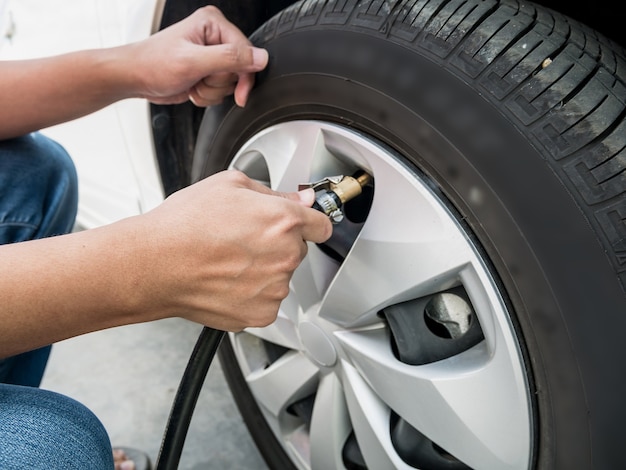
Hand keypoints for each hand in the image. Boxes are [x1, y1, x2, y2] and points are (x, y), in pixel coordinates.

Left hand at [128, 6, 268, 106]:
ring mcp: (211, 55)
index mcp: (213, 23)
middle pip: (240, 70)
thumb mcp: (193, 61)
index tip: (239, 93)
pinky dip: (207, 95)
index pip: (247, 52)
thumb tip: (260, 57)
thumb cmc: (154, 64)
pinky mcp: (207, 71)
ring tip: (192, 82)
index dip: (244, 76)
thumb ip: (229, 59)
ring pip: (230, 84)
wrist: (136, 79)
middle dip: (219, 83)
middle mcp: (214, 37)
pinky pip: (220, 91)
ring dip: (211, 91)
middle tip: (199, 78)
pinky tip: (192, 87)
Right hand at [139, 170, 331, 330]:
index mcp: (284, 221)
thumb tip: (300, 198)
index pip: (321, 225)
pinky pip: (266, 301)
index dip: (309, 223)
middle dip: (277, 244)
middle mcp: (285, 256)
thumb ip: (274, 192)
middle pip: (297, 250)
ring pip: (280, 277)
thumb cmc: (183, 225)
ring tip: (228, 260)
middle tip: (243, 240)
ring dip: (263, 271)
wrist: (154, 264)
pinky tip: (226, 281)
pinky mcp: (261, 313)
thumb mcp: (229, 185)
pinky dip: (251, 294)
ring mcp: (274, 288)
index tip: (303, 225)